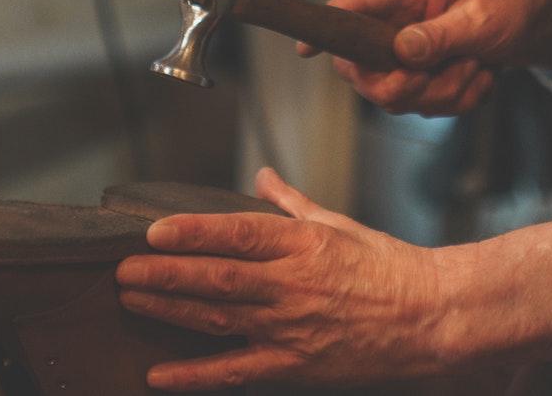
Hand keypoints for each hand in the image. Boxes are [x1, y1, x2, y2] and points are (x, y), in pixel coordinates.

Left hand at [116, 167, 551, 386]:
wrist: (430, 316)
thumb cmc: (385, 266)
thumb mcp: (336, 224)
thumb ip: (291, 204)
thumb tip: (263, 177)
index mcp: (301, 243)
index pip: (235, 231)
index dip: (191, 231)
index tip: (152, 229)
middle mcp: (290, 284)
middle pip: (216, 276)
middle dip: (164, 272)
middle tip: (122, 267)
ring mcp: (290, 327)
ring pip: (217, 317)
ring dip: (169, 308)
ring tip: (130, 298)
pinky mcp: (293, 363)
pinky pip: (235, 370)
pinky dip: (194, 373)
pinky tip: (158, 372)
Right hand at [298, 0, 551, 116]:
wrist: (532, 16)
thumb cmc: (505, 0)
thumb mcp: (481, 14)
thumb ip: (441, 33)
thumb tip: (402, 51)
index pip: (354, 5)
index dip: (327, 27)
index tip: (305, 49)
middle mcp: (397, 23)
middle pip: (364, 70)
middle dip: (409, 84)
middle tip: (452, 68)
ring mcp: (406, 54)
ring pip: (398, 98)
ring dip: (445, 92)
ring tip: (478, 64)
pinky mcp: (422, 79)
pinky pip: (426, 109)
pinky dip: (460, 101)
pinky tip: (481, 76)